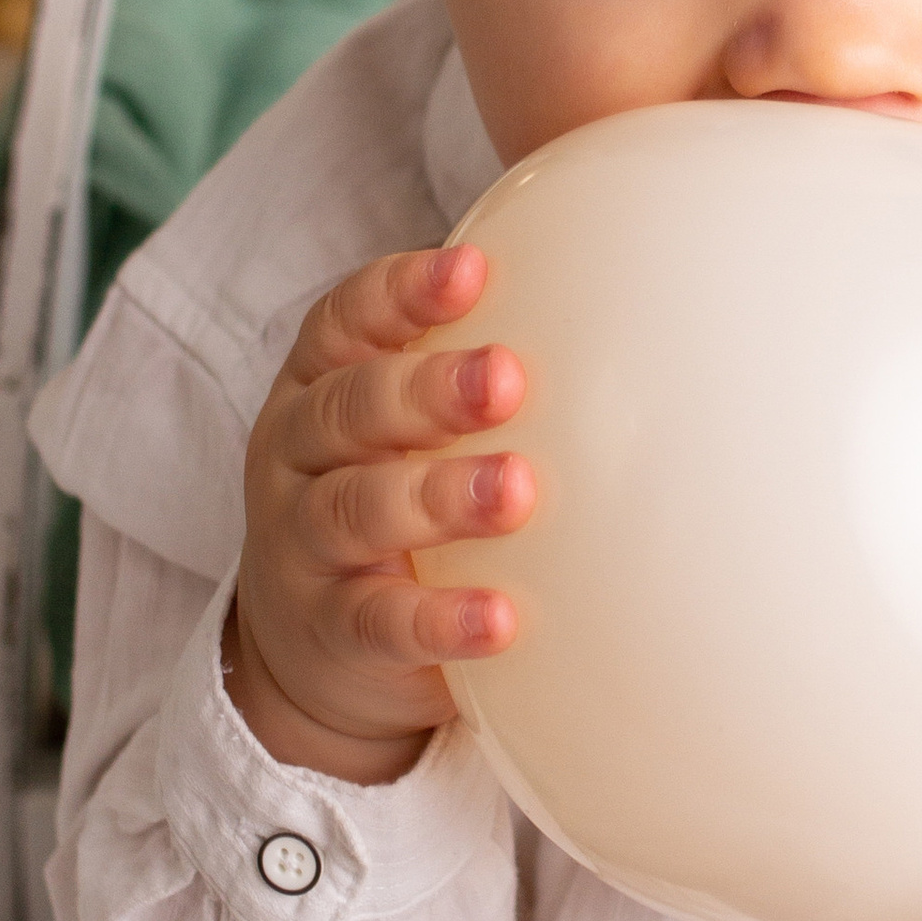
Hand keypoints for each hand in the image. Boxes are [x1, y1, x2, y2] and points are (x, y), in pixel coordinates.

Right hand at [228, 244, 529, 782]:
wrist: (310, 650)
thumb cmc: (386, 499)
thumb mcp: (401, 431)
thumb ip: (471, 375)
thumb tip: (625, 308)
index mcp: (318, 383)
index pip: (347, 320)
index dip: (401, 293)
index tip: (473, 271)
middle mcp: (297, 454)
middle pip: (352, 408)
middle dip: (430, 389)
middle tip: (509, 377)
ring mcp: (303, 545)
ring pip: (359, 509)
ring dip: (439, 496)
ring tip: (515, 489)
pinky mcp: (329, 632)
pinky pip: (380, 621)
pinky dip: (440, 619)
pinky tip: (502, 618)